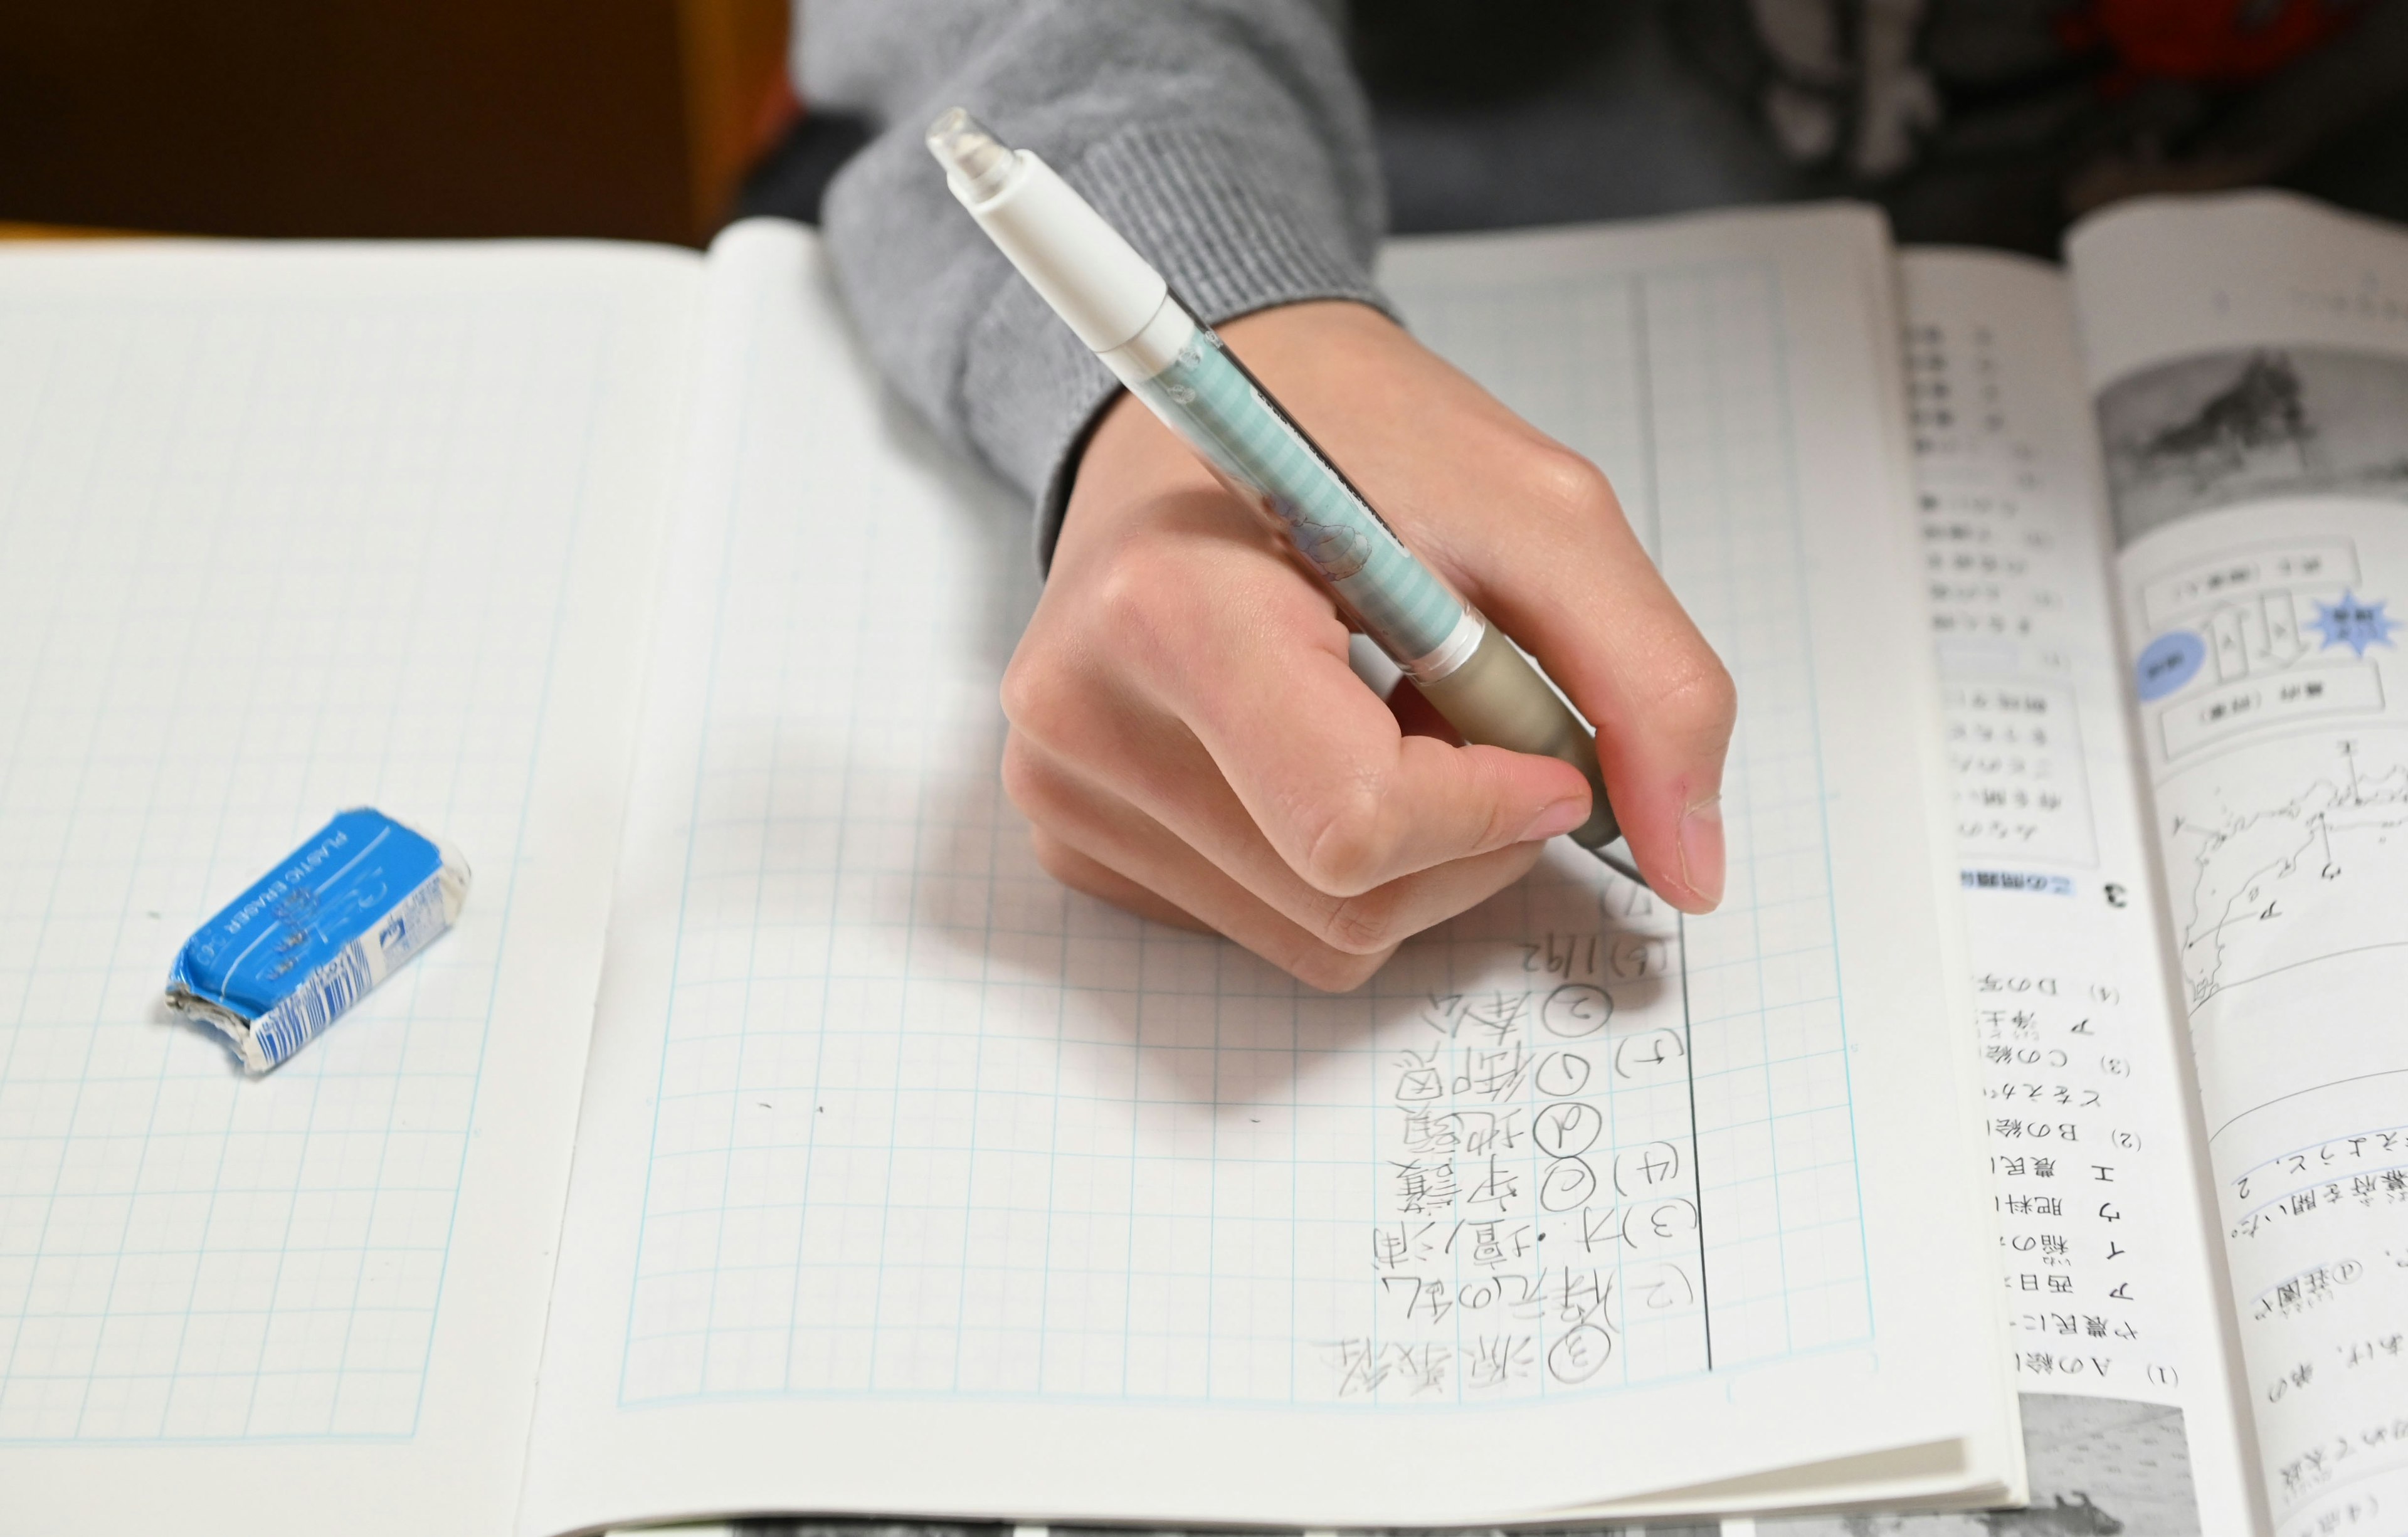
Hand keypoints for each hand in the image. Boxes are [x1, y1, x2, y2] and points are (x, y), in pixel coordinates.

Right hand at [1001, 301, 1733, 989]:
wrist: (1208, 408)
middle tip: (1456, 702)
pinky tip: (1318, 747)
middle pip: (1350, 904)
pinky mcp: (1074, 833)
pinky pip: (1263, 929)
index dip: (1491, 810)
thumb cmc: (1361, 440)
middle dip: (1465, 834)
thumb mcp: (1544, 513)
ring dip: (1410, 852)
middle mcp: (1082, 716)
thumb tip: (1692, 870)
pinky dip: (1334, 865)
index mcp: (1170, 613)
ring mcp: (1064, 788)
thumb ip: (1649, 686)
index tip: (1539, 745)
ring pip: (1319, 939)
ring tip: (1379, 711)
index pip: (1358, 826)